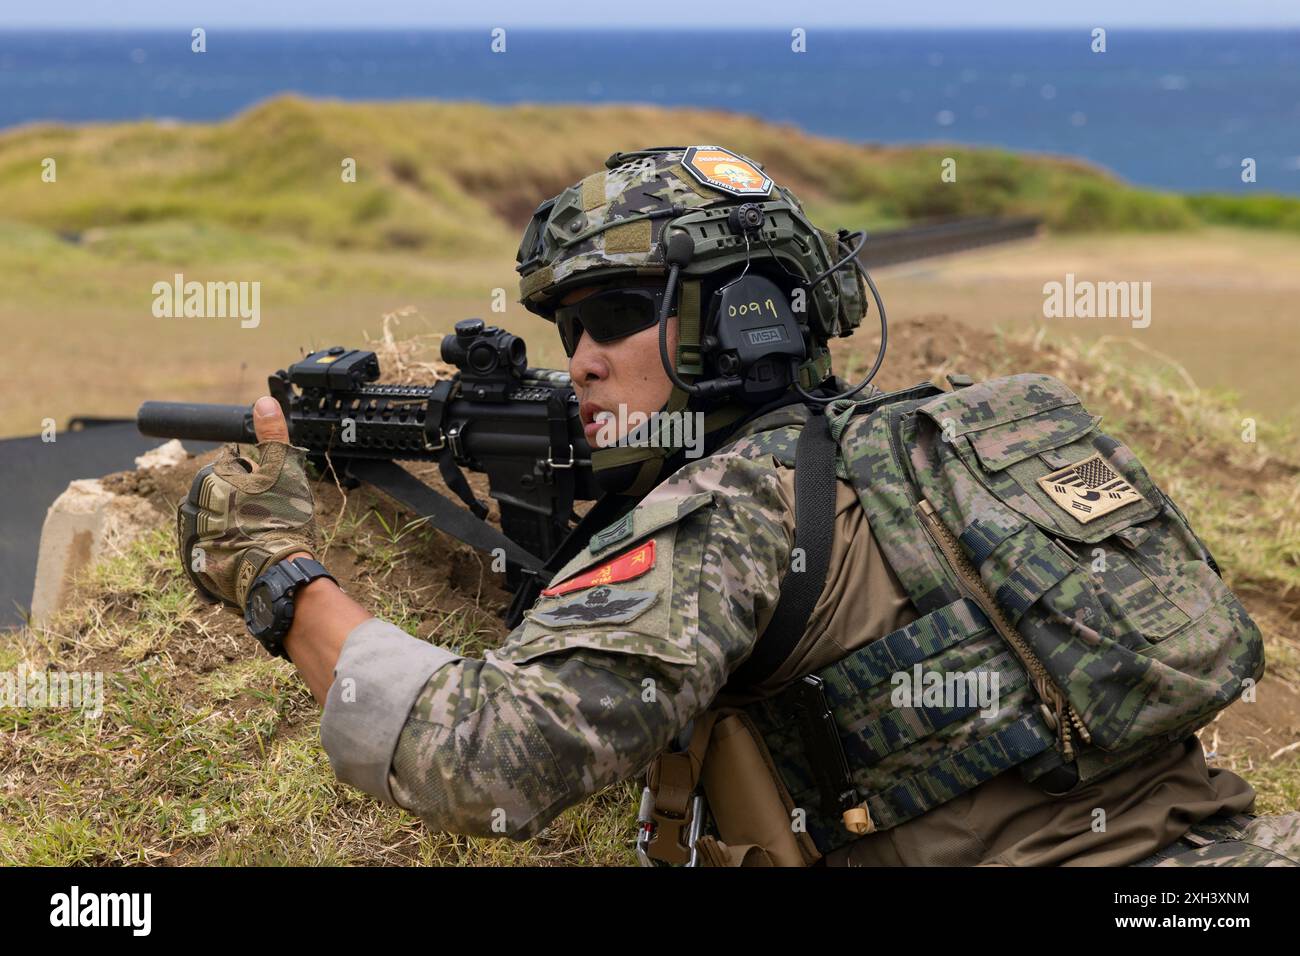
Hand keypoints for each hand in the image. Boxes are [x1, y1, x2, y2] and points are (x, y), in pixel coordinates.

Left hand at [177, 396, 317, 609]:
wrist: (279, 574)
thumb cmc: (283, 518)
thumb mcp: (283, 469)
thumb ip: (271, 434)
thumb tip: (264, 401)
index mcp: (209, 480)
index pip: (232, 471)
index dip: (257, 482)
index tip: (271, 497)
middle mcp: (192, 507)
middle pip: (220, 497)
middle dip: (241, 505)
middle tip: (267, 519)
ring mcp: (190, 538)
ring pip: (214, 524)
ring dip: (232, 529)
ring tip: (259, 540)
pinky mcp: (194, 567)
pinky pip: (210, 551)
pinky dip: (225, 552)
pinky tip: (247, 555)